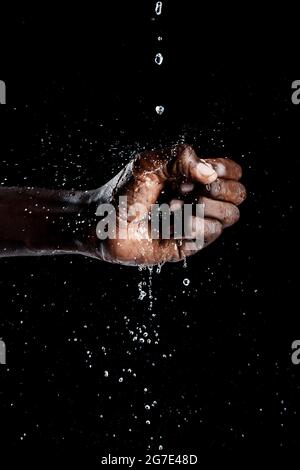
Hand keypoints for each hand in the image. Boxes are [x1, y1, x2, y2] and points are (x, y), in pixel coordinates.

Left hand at [86, 144, 245, 265]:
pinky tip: (168, 223)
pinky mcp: (187, 246)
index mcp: (194, 179)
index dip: (226, 170)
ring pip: (230, 216)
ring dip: (203, 207)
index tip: (202, 170)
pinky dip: (190, 225)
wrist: (101, 221)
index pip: (232, 173)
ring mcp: (195, 225)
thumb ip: (182, 157)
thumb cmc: (123, 190)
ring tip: (171, 207)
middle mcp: (199, 201)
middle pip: (238, 195)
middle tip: (186, 189)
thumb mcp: (150, 163)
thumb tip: (210, 174)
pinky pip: (209, 234)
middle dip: (219, 189)